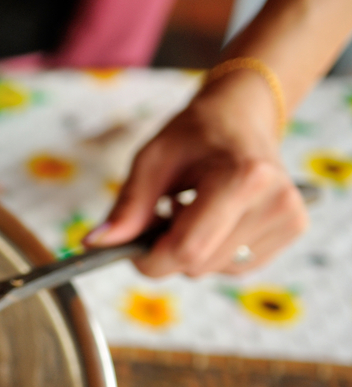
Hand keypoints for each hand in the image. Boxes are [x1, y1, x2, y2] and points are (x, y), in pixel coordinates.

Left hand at [86, 69, 308, 276]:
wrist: (241, 116)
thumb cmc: (193, 135)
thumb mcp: (151, 161)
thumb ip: (127, 207)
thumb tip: (94, 244)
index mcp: (243, 177)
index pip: (188, 249)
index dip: (151, 259)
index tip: (133, 249)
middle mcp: (276, 200)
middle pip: (199, 264)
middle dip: (168, 251)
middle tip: (166, 213)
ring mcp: (289, 216)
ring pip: (215, 270)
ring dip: (192, 251)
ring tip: (193, 209)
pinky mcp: (293, 228)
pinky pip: (236, 267)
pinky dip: (215, 253)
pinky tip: (215, 219)